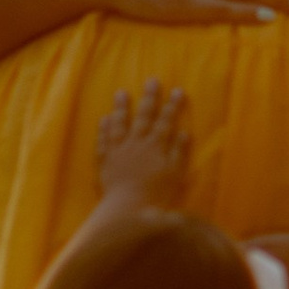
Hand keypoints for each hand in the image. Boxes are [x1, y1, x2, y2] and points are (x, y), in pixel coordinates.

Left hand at [94, 84, 192, 211]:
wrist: (128, 207)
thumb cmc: (156, 194)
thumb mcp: (175, 174)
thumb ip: (179, 152)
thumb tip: (184, 132)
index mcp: (156, 146)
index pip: (166, 121)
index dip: (172, 105)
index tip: (177, 90)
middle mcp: (137, 143)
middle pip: (144, 117)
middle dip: (149, 98)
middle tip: (151, 80)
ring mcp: (119, 151)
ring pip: (120, 124)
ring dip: (121, 108)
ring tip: (121, 93)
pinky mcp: (106, 161)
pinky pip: (104, 141)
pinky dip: (104, 129)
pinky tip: (104, 119)